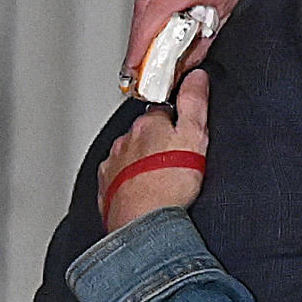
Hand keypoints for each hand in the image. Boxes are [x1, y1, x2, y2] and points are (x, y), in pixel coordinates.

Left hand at [98, 69, 211, 231]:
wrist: (143, 223)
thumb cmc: (168, 185)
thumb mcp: (194, 137)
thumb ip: (194, 103)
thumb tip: (196, 77)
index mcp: (147, 125)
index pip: (162, 113)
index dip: (176, 125)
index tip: (184, 138)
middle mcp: (124, 141)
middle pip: (143, 135)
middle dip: (156, 145)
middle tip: (174, 163)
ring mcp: (113, 165)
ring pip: (129, 157)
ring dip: (141, 164)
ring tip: (159, 181)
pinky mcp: (106, 189)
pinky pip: (118, 181)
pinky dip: (129, 184)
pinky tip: (143, 195)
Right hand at [121, 0, 292, 90]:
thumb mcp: (228, 23)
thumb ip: (196, 48)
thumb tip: (168, 69)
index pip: (161, 7)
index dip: (141, 38)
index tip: (135, 60)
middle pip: (149, 0)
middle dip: (142, 34)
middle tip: (140, 56)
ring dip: (149, 14)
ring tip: (162, 27)